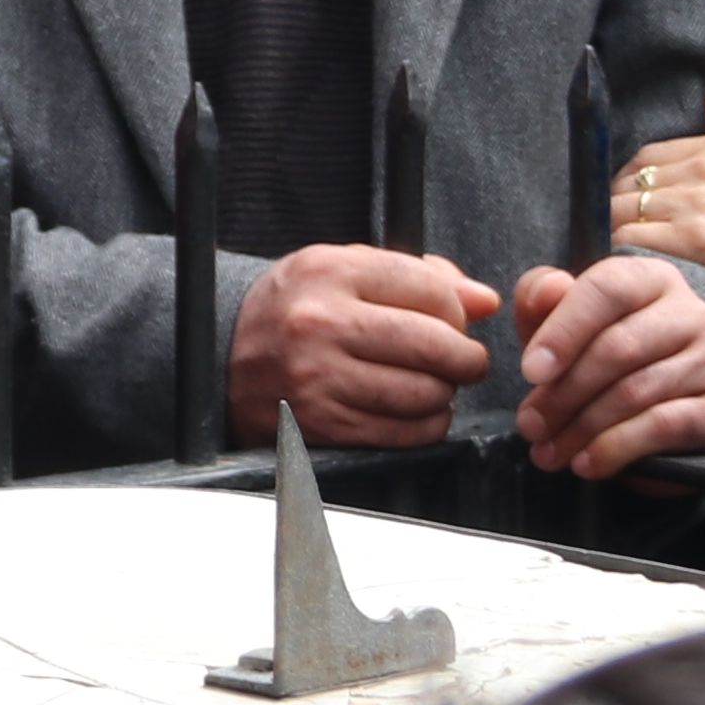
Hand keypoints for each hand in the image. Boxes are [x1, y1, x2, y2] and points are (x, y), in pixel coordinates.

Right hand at [230, 246, 497, 450]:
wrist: (219, 357)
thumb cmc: (295, 310)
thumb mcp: (343, 271)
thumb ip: (419, 276)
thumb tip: (485, 301)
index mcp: (328, 271)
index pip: (432, 290)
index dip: (458, 311)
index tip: (454, 322)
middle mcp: (320, 322)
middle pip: (436, 343)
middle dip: (466, 357)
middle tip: (465, 361)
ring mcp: (317, 378)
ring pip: (425, 393)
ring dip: (445, 394)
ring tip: (435, 385)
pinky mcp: (320, 425)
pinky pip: (404, 433)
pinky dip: (426, 426)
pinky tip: (416, 411)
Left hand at [511, 255, 704, 478]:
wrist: (658, 420)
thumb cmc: (598, 357)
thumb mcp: (560, 324)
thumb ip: (542, 299)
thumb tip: (548, 290)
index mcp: (651, 279)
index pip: (608, 288)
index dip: (563, 330)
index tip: (530, 371)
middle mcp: (691, 313)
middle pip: (619, 347)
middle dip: (564, 393)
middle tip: (529, 425)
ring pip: (636, 391)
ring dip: (581, 427)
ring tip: (548, 451)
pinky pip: (662, 426)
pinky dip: (616, 448)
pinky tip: (586, 463)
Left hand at [610, 89, 704, 295]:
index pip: (652, 153)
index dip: (634, 174)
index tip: (629, 190)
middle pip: (635, 178)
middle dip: (618, 198)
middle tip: (616, 215)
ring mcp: (697, 203)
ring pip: (627, 206)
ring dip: (614, 221)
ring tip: (613, 235)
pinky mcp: (692, 238)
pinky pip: (634, 234)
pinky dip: (621, 243)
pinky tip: (622, 252)